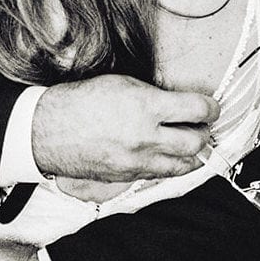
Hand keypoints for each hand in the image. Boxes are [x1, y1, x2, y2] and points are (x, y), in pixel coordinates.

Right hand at [31, 74, 217, 181]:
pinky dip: (171, 165)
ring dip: (193, 153)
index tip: (211, 107)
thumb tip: (178, 103)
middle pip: (196, 141)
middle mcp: (146, 137)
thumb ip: (154, 95)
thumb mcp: (122, 84)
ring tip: (190, 143)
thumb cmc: (81, 101)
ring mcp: (138, 161)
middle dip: (204, 132)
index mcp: (146, 107)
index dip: (211, 108)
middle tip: (202, 125)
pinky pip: (161, 174)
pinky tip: (168, 155)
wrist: (48, 131)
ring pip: (184, 165)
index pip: (197, 110)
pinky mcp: (128, 177)